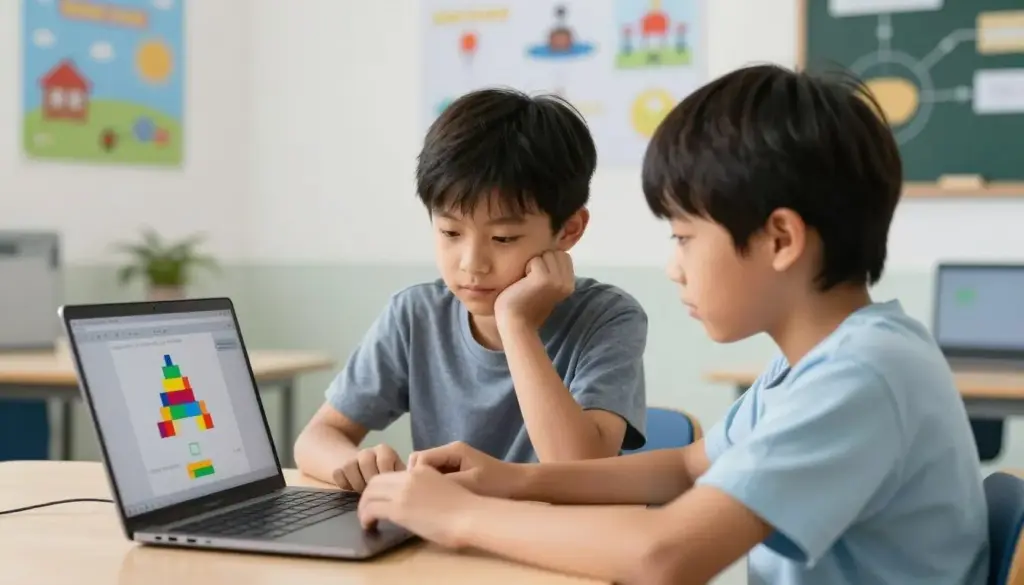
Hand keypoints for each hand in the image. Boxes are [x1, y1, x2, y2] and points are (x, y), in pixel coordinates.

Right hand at [332, 444, 404, 492]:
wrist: (364, 473)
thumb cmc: (386, 480)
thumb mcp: (398, 476)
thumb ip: (403, 479)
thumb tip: (410, 488)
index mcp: (385, 451)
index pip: (384, 459)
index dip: (386, 475)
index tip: (389, 488)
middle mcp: (368, 452)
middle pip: (366, 462)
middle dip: (370, 480)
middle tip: (375, 493)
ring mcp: (352, 458)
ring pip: (350, 466)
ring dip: (357, 483)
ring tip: (364, 492)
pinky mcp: (339, 467)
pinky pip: (338, 474)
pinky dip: (344, 484)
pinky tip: (352, 490)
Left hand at [358, 466, 476, 548]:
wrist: (471, 516)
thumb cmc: (466, 508)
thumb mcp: (443, 488)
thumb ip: (425, 490)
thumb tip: (414, 504)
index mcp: (422, 470)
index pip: (391, 474)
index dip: (380, 487)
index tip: (380, 500)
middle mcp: (409, 476)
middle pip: (375, 481)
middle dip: (367, 495)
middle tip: (368, 510)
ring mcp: (403, 491)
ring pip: (369, 494)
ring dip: (364, 507)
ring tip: (366, 519)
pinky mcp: (399, 508)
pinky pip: (371, 509)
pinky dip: (365, 517)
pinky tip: (369, 525)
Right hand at [408, 441, 522, 499]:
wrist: (520, 486)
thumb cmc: (497, 485)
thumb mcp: (470, 484)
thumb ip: (445, 483)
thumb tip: (420, 485)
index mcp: (453, 450)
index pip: (419, 459)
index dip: (415, 476)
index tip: (417, 495)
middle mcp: (450, 452)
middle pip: (420, 463)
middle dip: (417, 480)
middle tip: (423, 500)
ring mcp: (453, 461)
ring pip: (427, 470)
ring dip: (426, 484)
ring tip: (431, 501)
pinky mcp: (457, 471)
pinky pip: (437, 477)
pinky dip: (435, 487)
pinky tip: (441, 500)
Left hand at [494, 251, 574, 330]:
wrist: (515, 323)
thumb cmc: (525, 305)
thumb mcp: (547, 288)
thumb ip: (554, 273)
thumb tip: (552, 252)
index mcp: (570, 284)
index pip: (563, 255)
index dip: (548, 262)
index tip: (538, 280)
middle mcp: (567, 282)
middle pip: (555, 252)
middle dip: (542, 261)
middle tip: (532, 282)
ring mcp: (557, 281)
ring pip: (546, 254)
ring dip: (533, 264)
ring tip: (528, 283)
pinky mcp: (544, 279)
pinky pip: (535, 260)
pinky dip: (526, 268)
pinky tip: (523, 284)